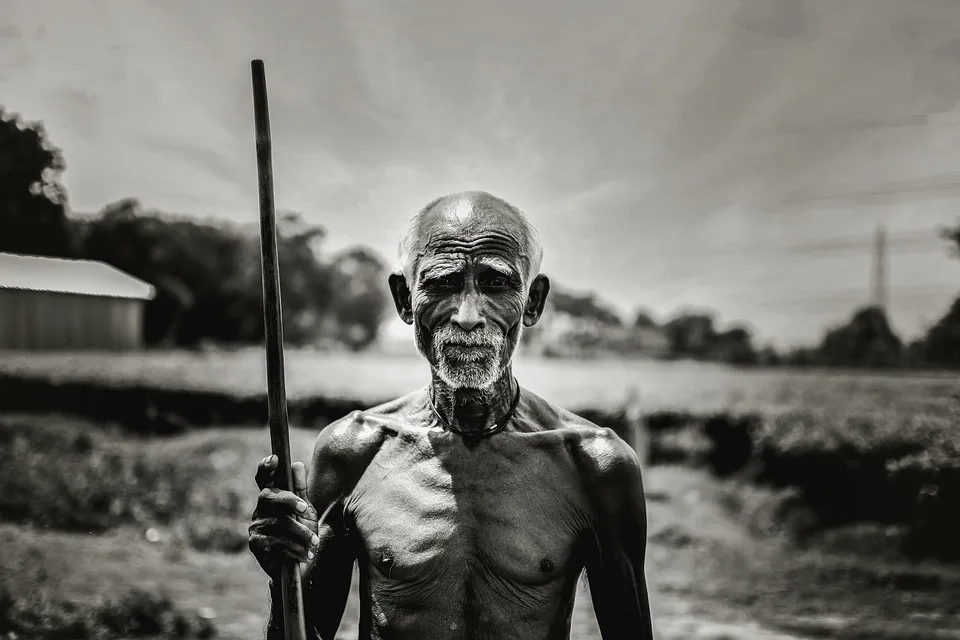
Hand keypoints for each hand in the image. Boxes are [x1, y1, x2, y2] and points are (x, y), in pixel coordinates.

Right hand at [248, 455, 319, 580]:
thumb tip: (296, 464)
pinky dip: (295, 549)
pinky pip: (277, 542)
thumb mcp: (306, 512)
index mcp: (272, 498)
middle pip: (269, 496)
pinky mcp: (256, 545)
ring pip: (279, 523)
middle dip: (288, 500)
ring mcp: (256, 527)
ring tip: (314, 543)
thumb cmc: (302, 535)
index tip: (274, 459)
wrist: (298, 567)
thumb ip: (301, 490)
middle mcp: (260, 510)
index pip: (264, 479)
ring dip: (301, 534)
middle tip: (305, 509)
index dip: (266, 468)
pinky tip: (305, 554)